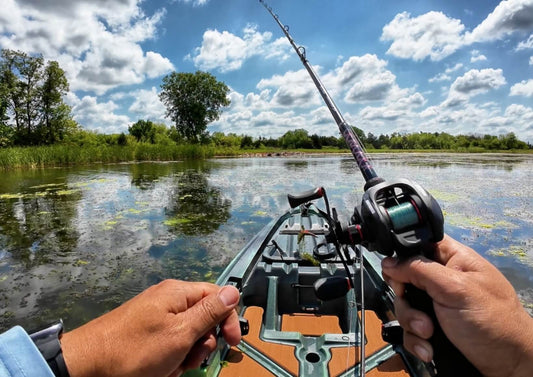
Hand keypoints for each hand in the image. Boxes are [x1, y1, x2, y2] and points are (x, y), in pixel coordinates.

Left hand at [60, 280, 240, 376]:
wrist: (87, 365)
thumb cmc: (135, 349)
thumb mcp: (180, 332)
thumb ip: (209, 312)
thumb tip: (234, 291)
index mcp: (179, 293)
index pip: (218, 296)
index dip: (228, 319)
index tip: (232, 343)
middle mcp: (169, 300)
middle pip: (204, 318)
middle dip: (202, 343)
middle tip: (190, 358)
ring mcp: (157, 317)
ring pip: (188, 335)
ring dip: (186, 355)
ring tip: (170, 367)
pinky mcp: (147, 333)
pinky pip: (170, 344)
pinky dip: (170, 359)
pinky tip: (160, 369)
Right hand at [381, 235, 532, 376]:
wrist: (509, 366)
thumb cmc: (492, 321)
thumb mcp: (455, 288)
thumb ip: (420, 270)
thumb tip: (388, 262)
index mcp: (452, 259)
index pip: (417, 245)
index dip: (403, 258)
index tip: (399, 278)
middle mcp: (440, 279)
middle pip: (404, 280)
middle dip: (407, 302)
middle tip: (421, 316)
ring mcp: (435, 305)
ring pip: (403, 307)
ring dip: (412, 325)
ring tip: (429, 336)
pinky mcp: (431, 327)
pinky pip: (409, 329)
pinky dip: (415, 340)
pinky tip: (429, 348)